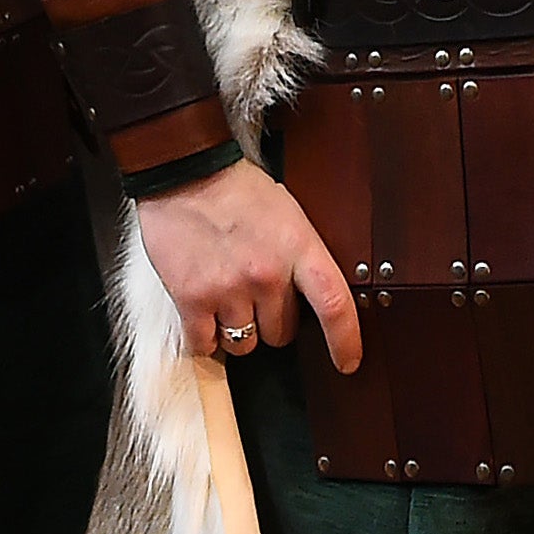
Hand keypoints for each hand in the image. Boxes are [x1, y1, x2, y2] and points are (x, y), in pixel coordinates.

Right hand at [138, 158, 362, 373]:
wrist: (184, 172)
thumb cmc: (237, 189)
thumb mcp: (288, 213)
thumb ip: (301, 254)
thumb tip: (313, 294)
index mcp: (298, 247)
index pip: (334, 304)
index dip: (346, 340)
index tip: (348, 362)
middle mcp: (267, 274)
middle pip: (282, 334)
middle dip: (273, 321)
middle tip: (257, 294)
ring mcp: (229, 289)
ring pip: (245, 343)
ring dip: (237, 329)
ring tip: (227, 297)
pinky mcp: (192, 299)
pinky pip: (205, 344)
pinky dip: (204, 335)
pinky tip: (203, 310)